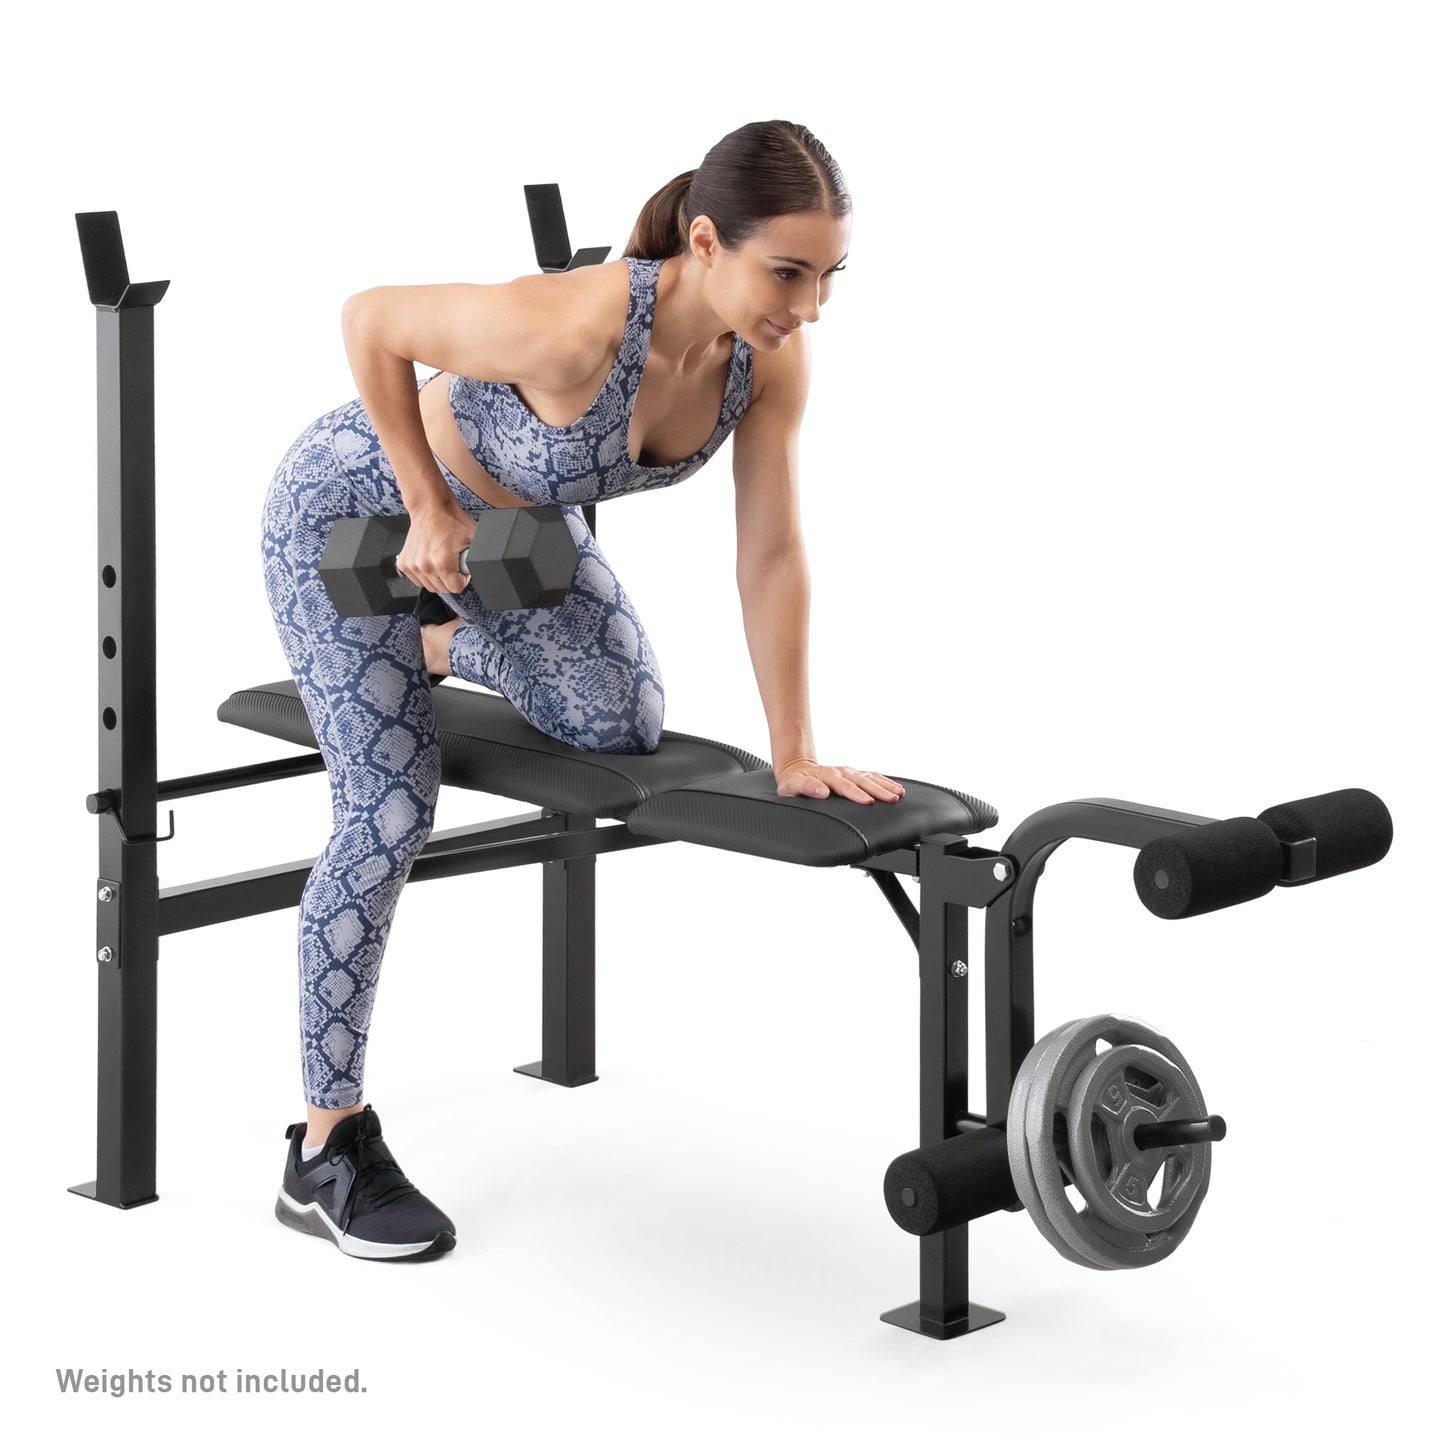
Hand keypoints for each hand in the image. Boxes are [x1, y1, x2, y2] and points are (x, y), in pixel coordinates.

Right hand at [395, 504, 477, 595]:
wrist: (430, 507)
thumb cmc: (450, 519)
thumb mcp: (474, 536)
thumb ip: (482, 553)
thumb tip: (489, 562)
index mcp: (443, 563)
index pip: (456, 588)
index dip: (463, 579)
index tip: (462, 570)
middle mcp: (426, 566)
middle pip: (443, 589)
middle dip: (450, 579)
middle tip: (452, 563)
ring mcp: (413, 565)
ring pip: (429, 586)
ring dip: (437, 578)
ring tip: (441, 561)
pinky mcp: (404, 563)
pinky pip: (417, 580)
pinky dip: (424, 574)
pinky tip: (430, 561)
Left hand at [774, 759, 905, 804]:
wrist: (796, 769)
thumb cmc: (794, 782)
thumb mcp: (793, 786)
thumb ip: (807, 788)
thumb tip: (822, 791)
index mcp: (827, 776)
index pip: (845, 786)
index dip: (857, 794)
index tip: (868, 801)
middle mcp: (840, 772)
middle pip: (862, 781)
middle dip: (878, 790)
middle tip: (892, 798)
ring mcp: (848, 772)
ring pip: (870, 777)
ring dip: (885, 785)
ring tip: (899, 793)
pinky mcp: (854, 774)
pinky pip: (872, 776)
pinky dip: (885, 781)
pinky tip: (896, 787)